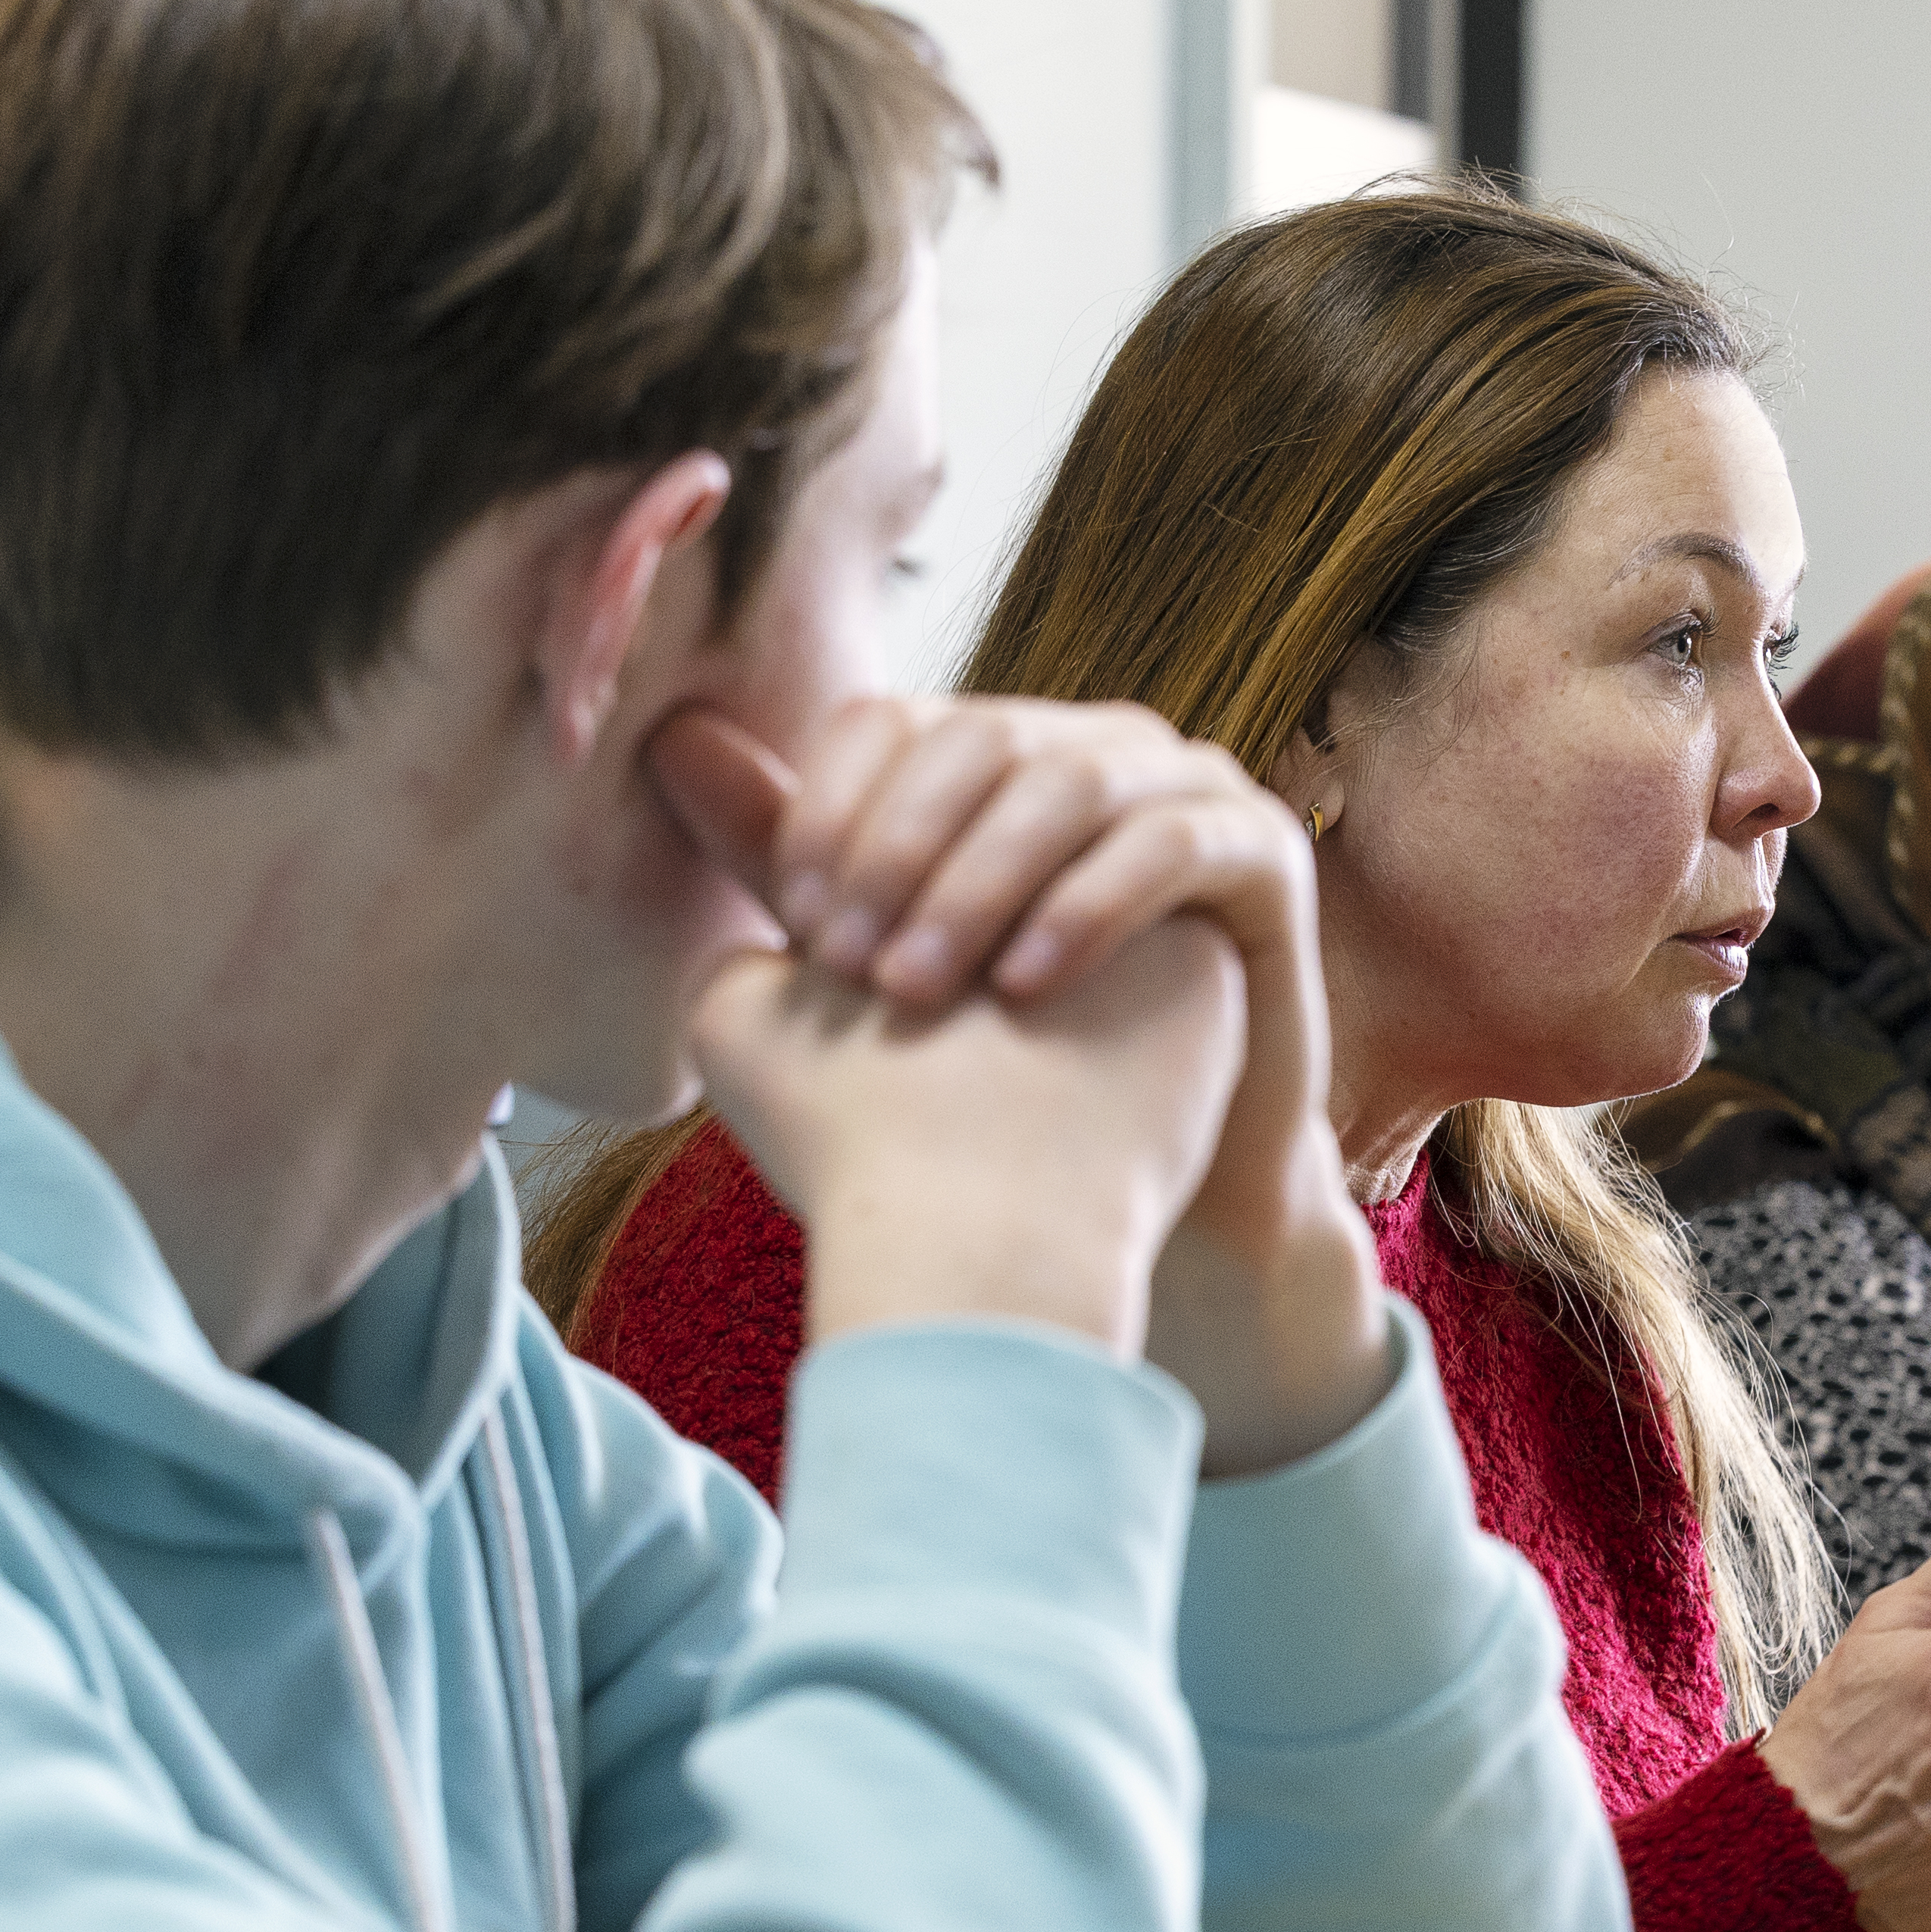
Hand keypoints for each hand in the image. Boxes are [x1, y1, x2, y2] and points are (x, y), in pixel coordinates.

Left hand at [668, 696, 1387, 1469]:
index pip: (891, 723)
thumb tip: (670, 736)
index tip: (795, 930)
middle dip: (900, 853)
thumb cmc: (975, 1089)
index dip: (832, 813)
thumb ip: (785, 851)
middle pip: (977, 737)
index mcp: (988, 760)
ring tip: (924, 995)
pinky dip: (1089, 905)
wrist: (1112, 1208)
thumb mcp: (858, 959)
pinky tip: (1026, 990)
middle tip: (853, 971)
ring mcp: (1184, 790)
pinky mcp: (1260, 852)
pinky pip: (1173, 838)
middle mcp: (1086, 751)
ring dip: (981, 885)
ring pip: (1071, 779)